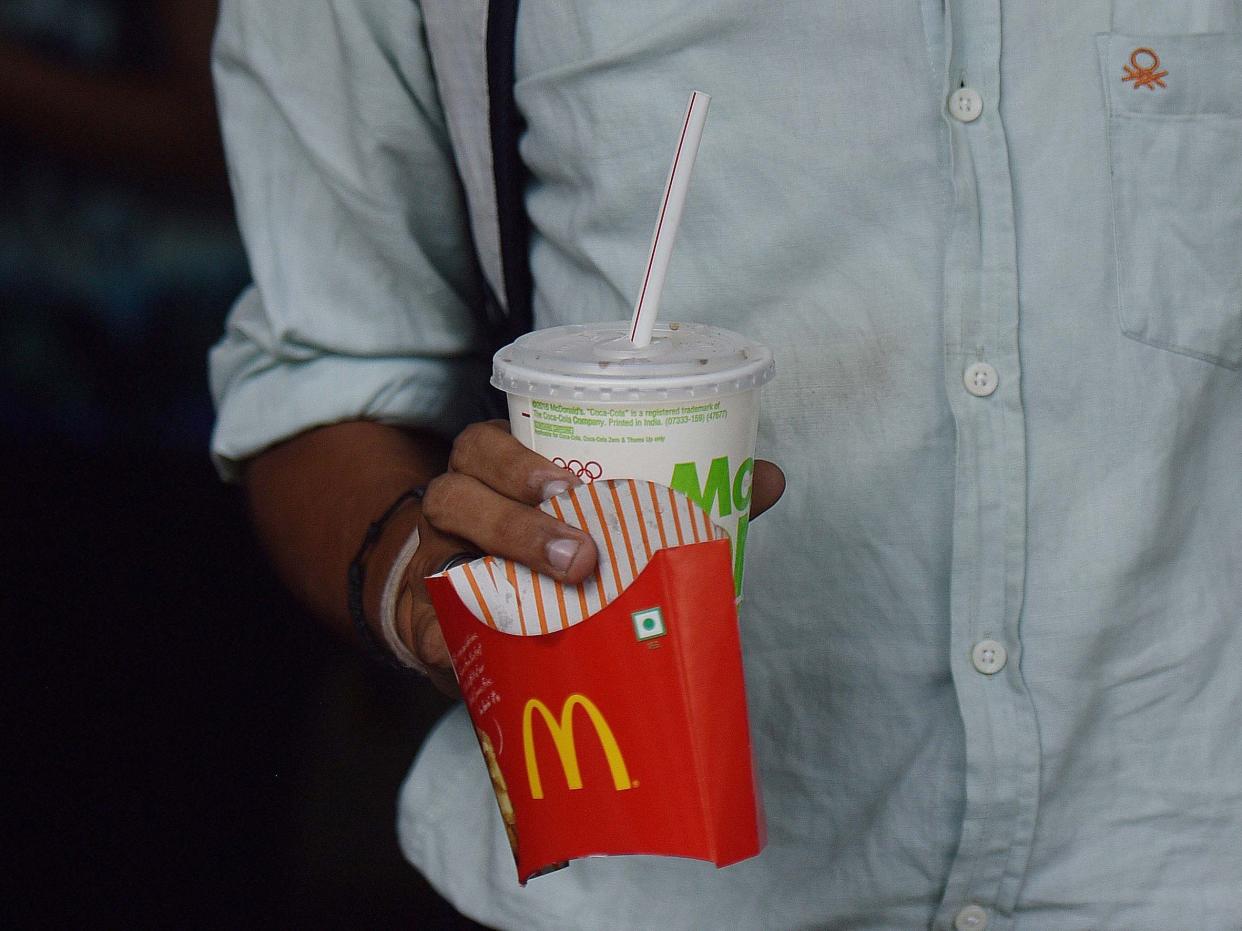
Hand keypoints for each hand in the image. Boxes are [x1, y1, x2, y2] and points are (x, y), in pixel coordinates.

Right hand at [393, 421, 784, 694]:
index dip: (518, 460)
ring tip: (559, 597)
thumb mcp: (595, 514)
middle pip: (457, 493)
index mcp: (496, 472)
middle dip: (517, 521)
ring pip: (440, 557)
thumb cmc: (548, 551)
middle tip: (582, 557)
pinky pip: (426, 632)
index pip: (487, 445)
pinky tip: (485, 659)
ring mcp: (434, 566)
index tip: (568, 482)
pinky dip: (451, 643)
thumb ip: (677, 495)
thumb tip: (765, 479)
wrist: (468, 614)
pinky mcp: (424, 627)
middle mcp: (456, 510)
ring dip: (498, 576)